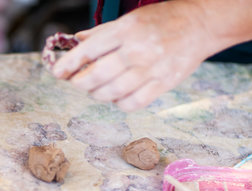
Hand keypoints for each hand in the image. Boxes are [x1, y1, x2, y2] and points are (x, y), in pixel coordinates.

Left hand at [52, 1, 215, 111]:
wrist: (200, 25)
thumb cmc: (161, 20)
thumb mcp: (129, 19)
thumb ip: (101, 34)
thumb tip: (75, 43)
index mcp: (126, 30)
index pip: (89, 50)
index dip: (69, 64)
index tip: (57, 72)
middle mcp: (137, 50)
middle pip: (96, 76)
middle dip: (80, 82)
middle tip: (77, 81)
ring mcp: (151, 70)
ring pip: (111, 93)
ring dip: (97, 94)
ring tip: (96, 88)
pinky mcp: (162, 85)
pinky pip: (131, 103)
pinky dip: (118, 103)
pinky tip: (117, 95)